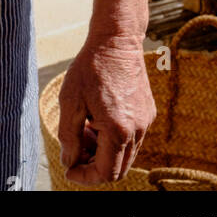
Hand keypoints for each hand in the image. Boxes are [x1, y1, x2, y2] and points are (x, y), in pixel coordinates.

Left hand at [57, 34, 154, 185]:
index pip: (105, 173)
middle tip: (74, 149)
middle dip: (93, 166)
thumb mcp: (70, 101)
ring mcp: (145, 122)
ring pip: (125, 155)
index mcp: (118, 129)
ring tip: (84, 129)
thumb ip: (68, 136)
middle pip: (118, 169)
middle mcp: (137, 130)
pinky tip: (97, 119)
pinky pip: (132, 139)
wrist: (117, 40)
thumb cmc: (91, 67)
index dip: (84, 176)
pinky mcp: (148, 113)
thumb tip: (69, 162)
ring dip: (103, 152)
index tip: (69, 169)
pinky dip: (114, 140)